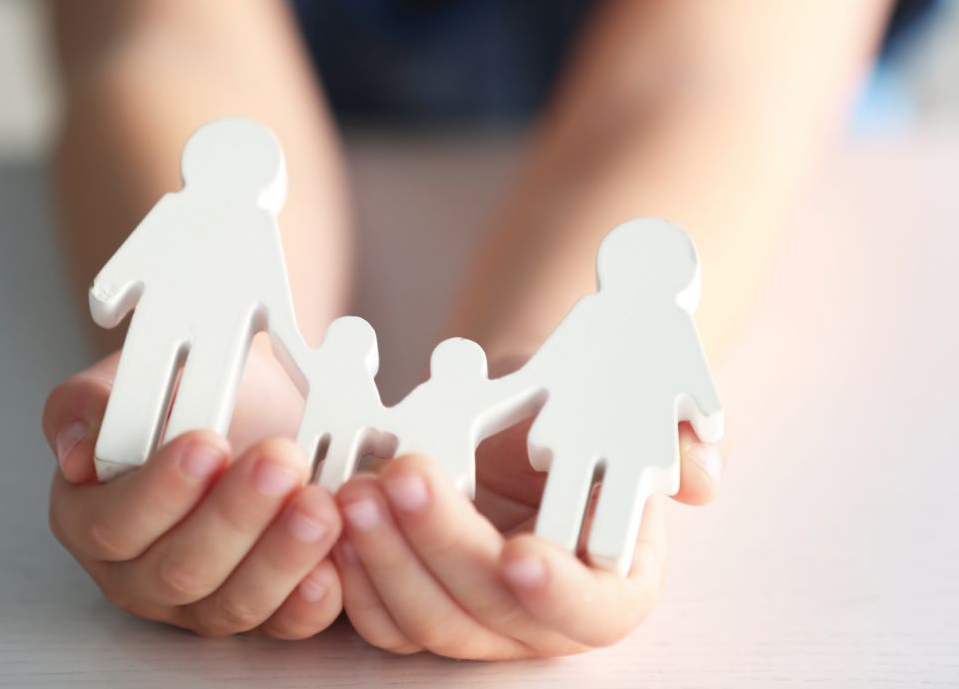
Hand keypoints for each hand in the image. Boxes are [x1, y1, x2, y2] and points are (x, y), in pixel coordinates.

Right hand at [41, 348, 341, 638]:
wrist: (244, 399)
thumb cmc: (181, 394)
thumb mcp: (126, 378)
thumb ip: (89, 405)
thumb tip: (77, 450)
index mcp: (91, 519)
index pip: (116, 525)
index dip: (162, 490)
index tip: (207, 444)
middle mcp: (141, 573)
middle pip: (181, 570)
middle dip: (235, 516)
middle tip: (278, 463)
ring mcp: (202, 599)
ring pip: (235, 601)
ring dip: (282, 554)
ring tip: (319, 504)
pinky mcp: (262, 610)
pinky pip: (285, 622)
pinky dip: (314, 595)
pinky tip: (335, 559)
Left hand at [334, 354, 726, 659]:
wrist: (515, 414)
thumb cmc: (572, 414)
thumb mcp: (622, 410)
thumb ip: (671, 438)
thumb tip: (701, 470)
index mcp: (610, 583)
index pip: (590, 610)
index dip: (556, 592)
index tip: (519, 553)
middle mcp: (541, 619)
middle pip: (490, 611)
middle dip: (441, 545)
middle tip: (402, 476)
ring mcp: (475, 622)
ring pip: (425, 621)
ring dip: (384, 559)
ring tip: (354, 489)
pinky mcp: (418, 609)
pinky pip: (380, 617)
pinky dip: (352, 575)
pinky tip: (331, 517)